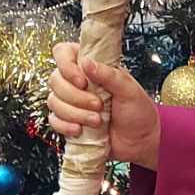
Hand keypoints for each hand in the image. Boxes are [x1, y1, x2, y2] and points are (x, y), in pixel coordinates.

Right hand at [47, 44, 160, 169]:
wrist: (140, 141)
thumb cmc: (138, 112)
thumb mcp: (129, 90)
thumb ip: (109, 74)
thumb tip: (87, 62)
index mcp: (91, 67)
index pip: (63, 53)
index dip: (66, 65)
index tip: (82, 81)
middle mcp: (77, 82)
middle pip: (55, 80)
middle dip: (76, 97)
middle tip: (99, 105)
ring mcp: (71, 102)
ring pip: (54, 101)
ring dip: (74, 113)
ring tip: (97, 121)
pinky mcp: (69, 121)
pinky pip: (54, 120)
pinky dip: (65, 126)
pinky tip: (80, 130)